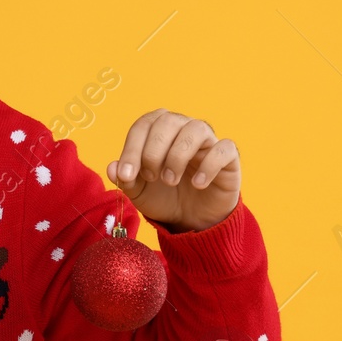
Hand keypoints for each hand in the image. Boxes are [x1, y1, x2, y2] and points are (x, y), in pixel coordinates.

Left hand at [106, 108, 240, 232]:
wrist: (191, 219)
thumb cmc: (163, 197)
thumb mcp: (138, 192)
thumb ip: (125, 179)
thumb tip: (112, 167)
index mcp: (159, 132)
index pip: (143, 125)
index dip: (132, 148)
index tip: (127, 175)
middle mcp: (184, 129)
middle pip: (168, 121)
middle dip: (153, 151)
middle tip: (152, 177)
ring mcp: (208, 142)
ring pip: (196, 128)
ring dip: (178, 155)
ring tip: (170, 180)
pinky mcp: (229, 158)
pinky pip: (224, 148)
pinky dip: (209, 165)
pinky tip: (198, 184)